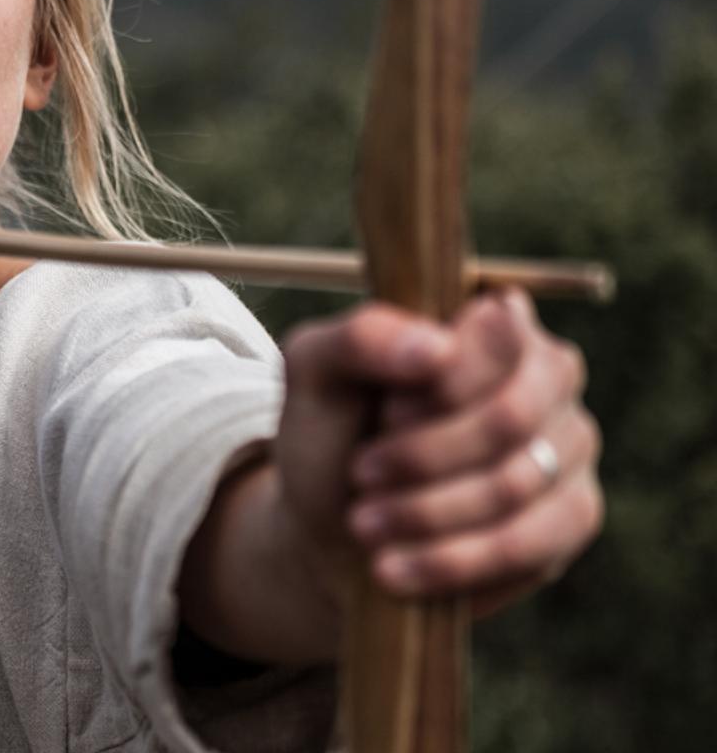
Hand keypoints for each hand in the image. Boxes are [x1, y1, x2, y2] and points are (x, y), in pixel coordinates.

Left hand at [275, 291, 603, 614]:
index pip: (499, 334)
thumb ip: (361, 338)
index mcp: (492, 319)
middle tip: (362, 474)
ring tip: (364, 525)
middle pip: (512, 414)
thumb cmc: (331, 434)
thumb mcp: (316, 373)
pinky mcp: (571, 516)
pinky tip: (396, 567)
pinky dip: (451, 560)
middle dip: (424, 455)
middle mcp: (548, 374)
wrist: (333, 528)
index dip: (438, 386)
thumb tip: (437, 348)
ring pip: (516, 482)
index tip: (383, 412)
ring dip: (425, 511)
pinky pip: (530, 543)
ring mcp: (570, 444)